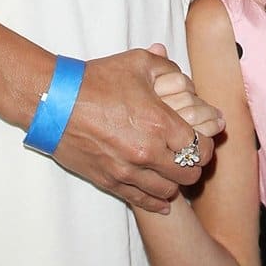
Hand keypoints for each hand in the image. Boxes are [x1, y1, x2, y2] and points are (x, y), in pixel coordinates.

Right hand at [50, 48, 216, 211]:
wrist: (56, 102)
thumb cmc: (98, 80)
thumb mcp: (138, 62)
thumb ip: (168, 69)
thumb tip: (185, 81)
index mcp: (159, 122)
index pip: (199, 146)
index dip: (208, 142)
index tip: (208, 137)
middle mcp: (147, 152)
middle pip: (188, 173)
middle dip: (196, 164)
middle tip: (193, 155)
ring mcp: (127, 171)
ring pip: (167, 191)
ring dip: (177, 183)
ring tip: (175, 171)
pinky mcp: (110, 182)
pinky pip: (142, 202)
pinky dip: (157, 202)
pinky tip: (163, 200)